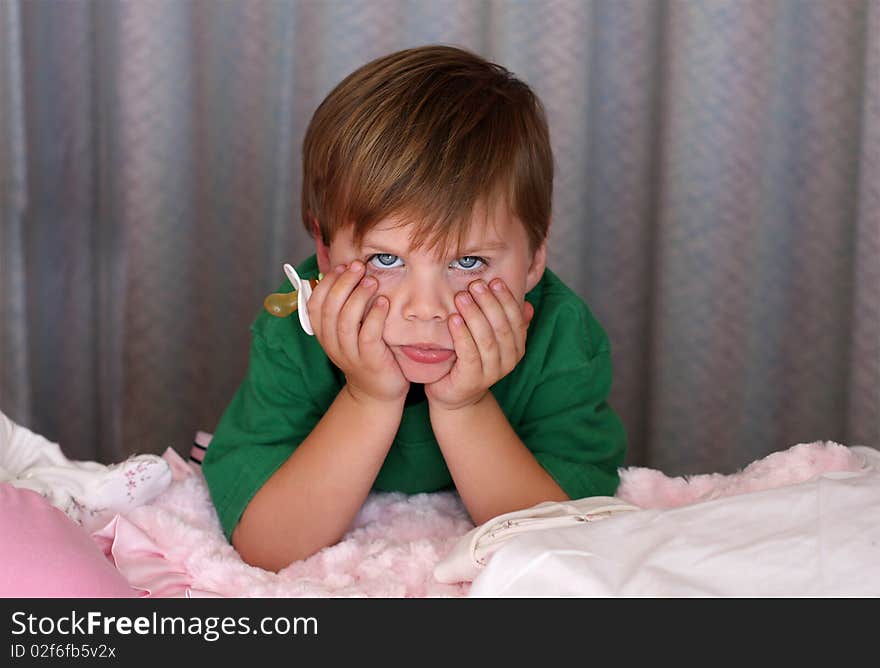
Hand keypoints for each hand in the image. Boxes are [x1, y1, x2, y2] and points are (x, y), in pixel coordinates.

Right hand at [308, 261, 408, 404]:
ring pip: (346, 321)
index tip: (342, 266)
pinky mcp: (370, 361)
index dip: (326, 283)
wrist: (377, 392)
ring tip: (372, 281)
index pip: (314, 305)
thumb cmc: (366, 354)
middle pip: (330, 309)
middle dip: (343, 283)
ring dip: (358, 297)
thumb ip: (345, 307)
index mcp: (324, 334)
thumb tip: (345, 273)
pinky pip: (368, 335)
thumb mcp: (350, 331)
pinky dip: (375, 316)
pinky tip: (383, 302)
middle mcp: (333, 344)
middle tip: (359, 267)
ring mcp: (350, 354)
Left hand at [425, 278, 533, 410]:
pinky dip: (462, 335)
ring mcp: (491, 373)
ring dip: (474, 315)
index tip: (494, 281)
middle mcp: (508, 361)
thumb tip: (528, 305)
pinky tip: (454, 319)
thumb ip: (507, 323)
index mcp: (516, 348)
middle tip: (475, 285)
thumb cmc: (471, 360)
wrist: (456, 394)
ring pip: (486, 340)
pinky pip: (469, 354)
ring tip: (462, 297)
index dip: (506, 300)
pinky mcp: (472, 380)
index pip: (516, 320)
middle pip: (501, 328)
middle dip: (488, 303)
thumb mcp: (491, 339)